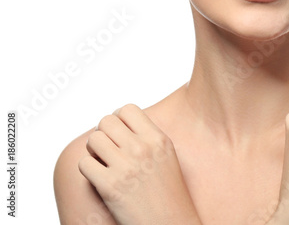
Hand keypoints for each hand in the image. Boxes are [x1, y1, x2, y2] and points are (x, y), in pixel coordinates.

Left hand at [78, 104, 200, 224]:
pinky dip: (88, 169)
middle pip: (106, 121)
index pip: (128, 109)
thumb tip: (119, 120)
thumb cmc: (168, 193)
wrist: (171, 224)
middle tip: (107, 147)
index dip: (118, 118)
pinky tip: (99, 177)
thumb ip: (147, 135)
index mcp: (158, 139)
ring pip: (93, 139)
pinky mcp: (110, 187)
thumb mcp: (167, 154)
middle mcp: (142, 149)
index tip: (118, 132)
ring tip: (102, 161)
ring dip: (93, 150)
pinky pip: (85, 163)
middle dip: (103, 132)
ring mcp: (126, 167)